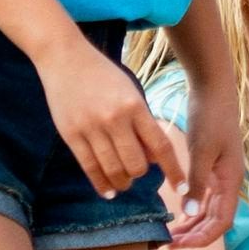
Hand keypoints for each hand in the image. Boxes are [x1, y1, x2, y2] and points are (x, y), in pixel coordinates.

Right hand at [39, 42, 186, 199]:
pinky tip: (108, 191)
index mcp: (135, 106)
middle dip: (141, 175)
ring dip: (122, 182)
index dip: (173, 170)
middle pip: (136, 164)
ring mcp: (91, 128)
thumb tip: (155, 158)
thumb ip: (143, 124)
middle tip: (139, 174)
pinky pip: (89, 167)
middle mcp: (114, 119)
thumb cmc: (104, 76)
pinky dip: (100, 183)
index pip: (161, 146)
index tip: (182, 188)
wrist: (65, 58)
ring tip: (124, 184)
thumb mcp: (131, 92)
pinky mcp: (71, 135)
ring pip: (113, 169)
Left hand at [168, 84, 245, 247]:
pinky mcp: (211, 168)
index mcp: (231, 181)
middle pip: (215, 220)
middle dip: (194, 236)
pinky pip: (203, 198)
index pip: (222, 222)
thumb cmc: (210, 117)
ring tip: (169, 234)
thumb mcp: (202, 150)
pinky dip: (191, 210)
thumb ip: (197, 182)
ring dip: (191, 225)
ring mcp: (221, 176)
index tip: (179, 244)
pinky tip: (177, 214)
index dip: (202, 238)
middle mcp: (228, 183)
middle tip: (167, 244)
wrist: (213, 90)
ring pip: (209, 211)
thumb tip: (189, 212)